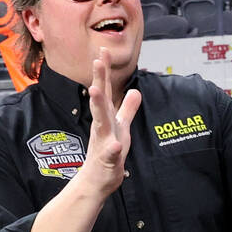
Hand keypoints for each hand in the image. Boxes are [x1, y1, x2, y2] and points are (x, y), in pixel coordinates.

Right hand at [81, 48, 141, 198]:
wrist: (96, 181)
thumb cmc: (107, 154)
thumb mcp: (121, 127)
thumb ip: (128, 109)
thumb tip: (135, 91)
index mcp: (105, 117)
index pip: (105, 90)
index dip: (104, 71)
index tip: (103, 50)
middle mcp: (102, 125)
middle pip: (100, 99)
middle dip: (99, 79)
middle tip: (97, 60)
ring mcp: (103, 141)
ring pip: (101, 121)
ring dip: (98, 105)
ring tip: (96, 90)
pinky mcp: (107, 159)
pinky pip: (110, 153)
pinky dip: (113, 149)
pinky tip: (117, 145)